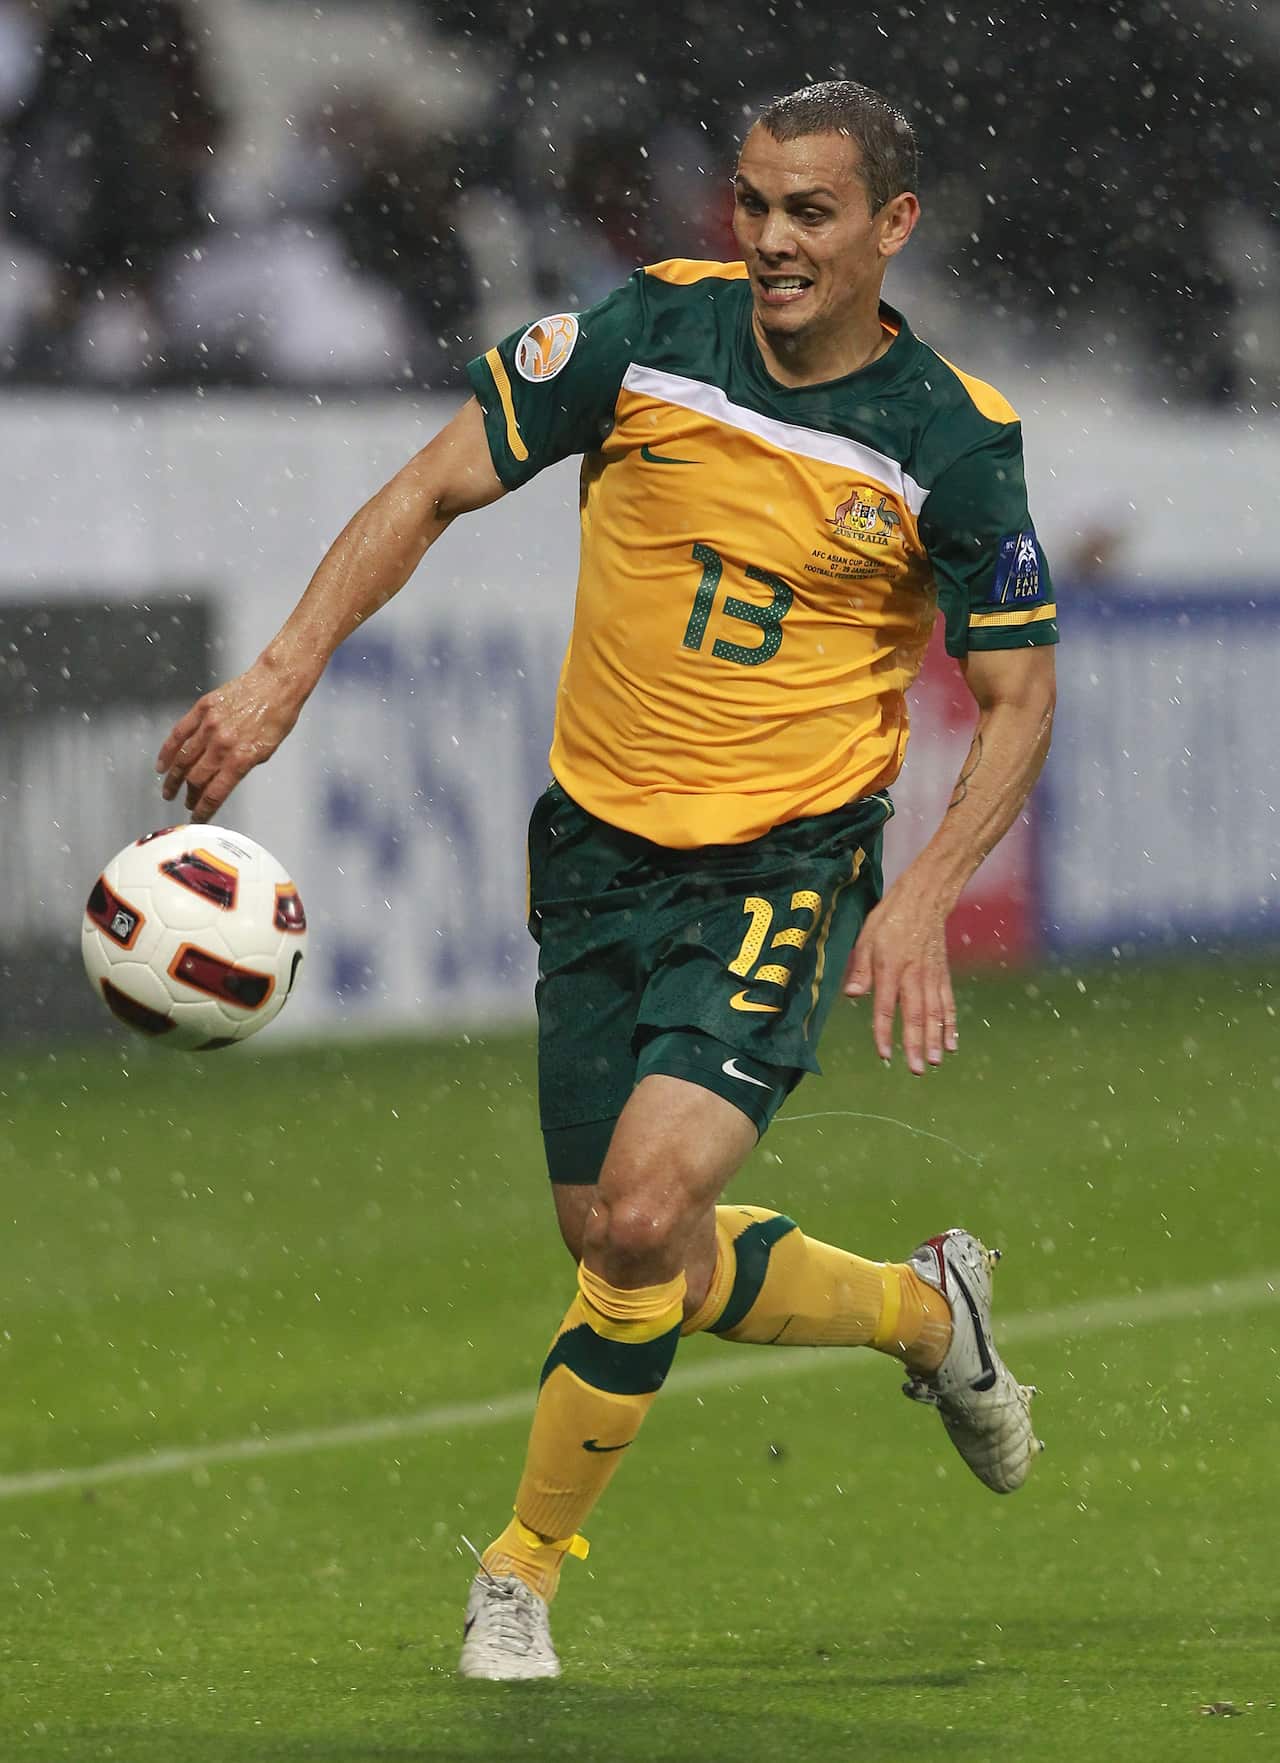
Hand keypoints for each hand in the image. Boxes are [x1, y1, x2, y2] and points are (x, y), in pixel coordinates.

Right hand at [155, 661, 303, 822]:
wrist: (276, 683)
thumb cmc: (277, 717)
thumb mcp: (267, 750)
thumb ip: (243, 767)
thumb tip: (222, 782)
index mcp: (241, 758)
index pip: (216, 793)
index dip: (204, 810)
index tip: (198, 818)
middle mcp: (222, 745)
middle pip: (196, 779)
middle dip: (189, 796)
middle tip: (186, 803)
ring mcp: (209, 726)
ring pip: (184, 759)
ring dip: (174, 779)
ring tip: (168, 791)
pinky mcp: (202, 709)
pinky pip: (179, 733)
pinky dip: (167, 752)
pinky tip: (161, 765)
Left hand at [842, 882, 957, 1075]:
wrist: (924, 900)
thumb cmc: (890, 919)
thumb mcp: (866, 938)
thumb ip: (860, 969)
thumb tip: (851, 995)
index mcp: (891, 968)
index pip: (885, 1007)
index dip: (884, 1032)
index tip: (885, 1055)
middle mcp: (914, 976)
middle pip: (915, 1016)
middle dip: (916, 1045)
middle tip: (917, 1070)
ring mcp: (931, 977)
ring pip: (935, 1013)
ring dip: (935, 1039)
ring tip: (935, 1062)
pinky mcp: (943, 976)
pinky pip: (948, 1004)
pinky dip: (951, 1025)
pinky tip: (951, 1044)